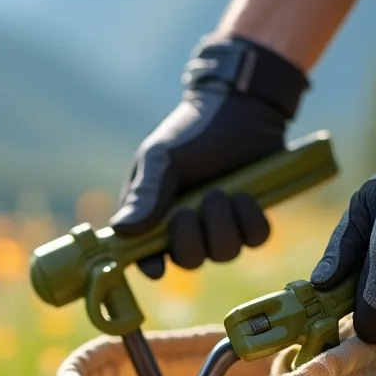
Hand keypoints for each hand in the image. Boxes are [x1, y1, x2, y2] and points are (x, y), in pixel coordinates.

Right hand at [110, 35, 309, 278]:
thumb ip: (145, 194)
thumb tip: (121, 230)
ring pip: (224, 254)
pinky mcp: (250, 221)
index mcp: (154, 216)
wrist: (238, 108)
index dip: (152, 266)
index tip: (158, 265)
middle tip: (197, 202)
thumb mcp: (161, 158)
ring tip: (223, 191)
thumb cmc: (190, 131)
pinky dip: (250, 220)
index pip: (147, 257)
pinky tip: (245, 196)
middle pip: (190, 261)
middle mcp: (186, 229)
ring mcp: (220, 228)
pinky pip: (255, 239)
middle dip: (194, 237)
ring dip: (224, 224)